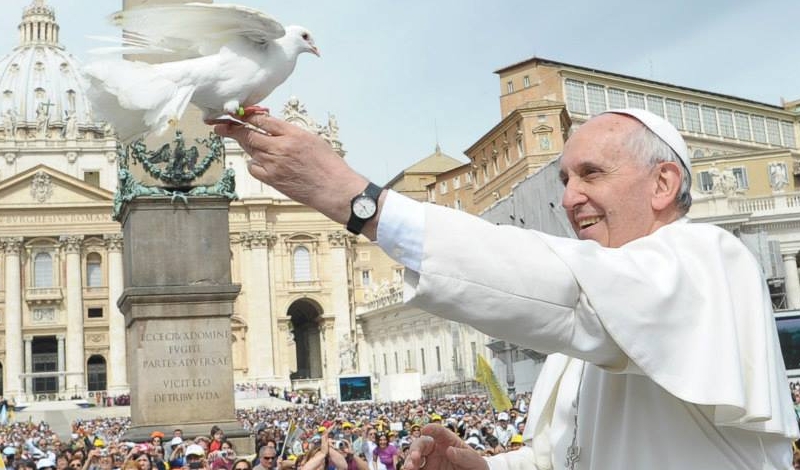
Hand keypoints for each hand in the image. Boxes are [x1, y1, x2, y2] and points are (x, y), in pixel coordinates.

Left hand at [214, 115, 370, 232]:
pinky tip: (262, 163)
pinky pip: (253, 167)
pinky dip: (254, 163)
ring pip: (250, 150)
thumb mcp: (312, 139)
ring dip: (246, 145)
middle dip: (231, 129)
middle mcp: (280, 147)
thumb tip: (271, 128)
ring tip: (246, 142)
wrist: (334, 189)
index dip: (246, 116)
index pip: (262, 120)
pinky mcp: (272, 179)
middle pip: (248, 134)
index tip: (236, 114)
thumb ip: (290, 132)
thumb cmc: (328, 165)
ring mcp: (274, 164)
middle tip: (219, 126)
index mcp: (293, 134)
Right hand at [403, 425, 486, 469]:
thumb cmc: (475, 468)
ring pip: (414, 457)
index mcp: (448, 441)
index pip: (438, 431)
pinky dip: (409, 468)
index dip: (431, 429)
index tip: (425, 429)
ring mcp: (429, 462)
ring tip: (410, 467)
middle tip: (415, 457)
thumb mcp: (476, 462)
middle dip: (415, 448)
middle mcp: (435, 450)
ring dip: (409, 460)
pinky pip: (415, 468)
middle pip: (421, 443)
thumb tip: (450, 450)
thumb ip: (465, 456)